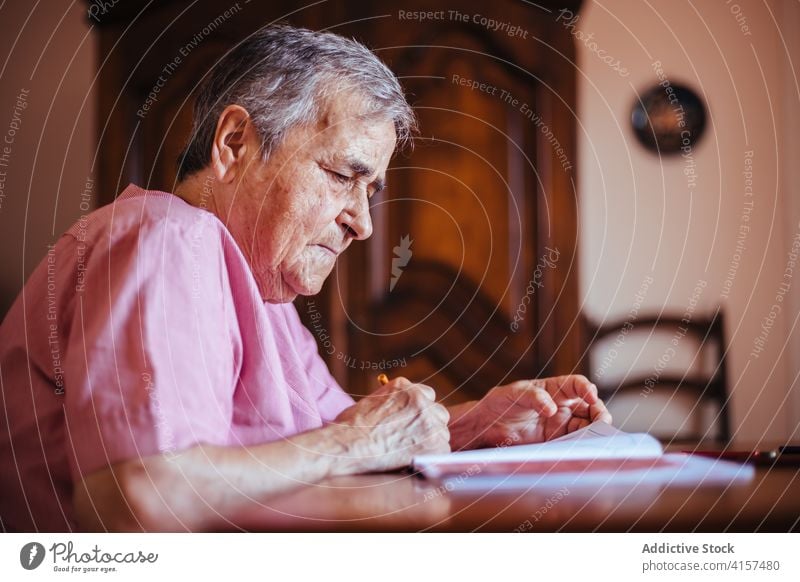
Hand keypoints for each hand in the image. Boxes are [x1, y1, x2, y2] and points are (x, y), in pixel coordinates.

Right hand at [333, 377, 449, 471]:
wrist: (348, 445)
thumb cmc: (351, 428)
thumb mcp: (372, 402)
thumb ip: (393, 404)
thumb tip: (402, 415)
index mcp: (403, 386)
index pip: (426, 395)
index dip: (419, 412)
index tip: (412, 423)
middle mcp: (420, 399)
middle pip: (439, 413)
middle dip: (429, 426)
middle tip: (414, 440)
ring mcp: (429, 420)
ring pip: (442, 432)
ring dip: (430, 442)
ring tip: (410, 453)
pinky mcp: (434, 442)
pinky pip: (442, 450)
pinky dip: (431, 458)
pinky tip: (414, 461)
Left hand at [461, 375, 611, 447]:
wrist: (488, 426)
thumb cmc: (501, 402)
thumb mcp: (515, 393)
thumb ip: (534, 397)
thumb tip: (552, 409)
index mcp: (555, 388)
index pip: (577, 385)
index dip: (587, 389)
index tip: (590, 396)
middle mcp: (563, 406)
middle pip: (591, 408)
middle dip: (600, 414)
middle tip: (601, 423)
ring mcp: (561, 425)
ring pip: (587, 427)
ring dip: (594, 432)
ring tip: (594, 439)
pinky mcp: (556, 441)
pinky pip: (574, 443)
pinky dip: (581, 446)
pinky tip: (581, 449)